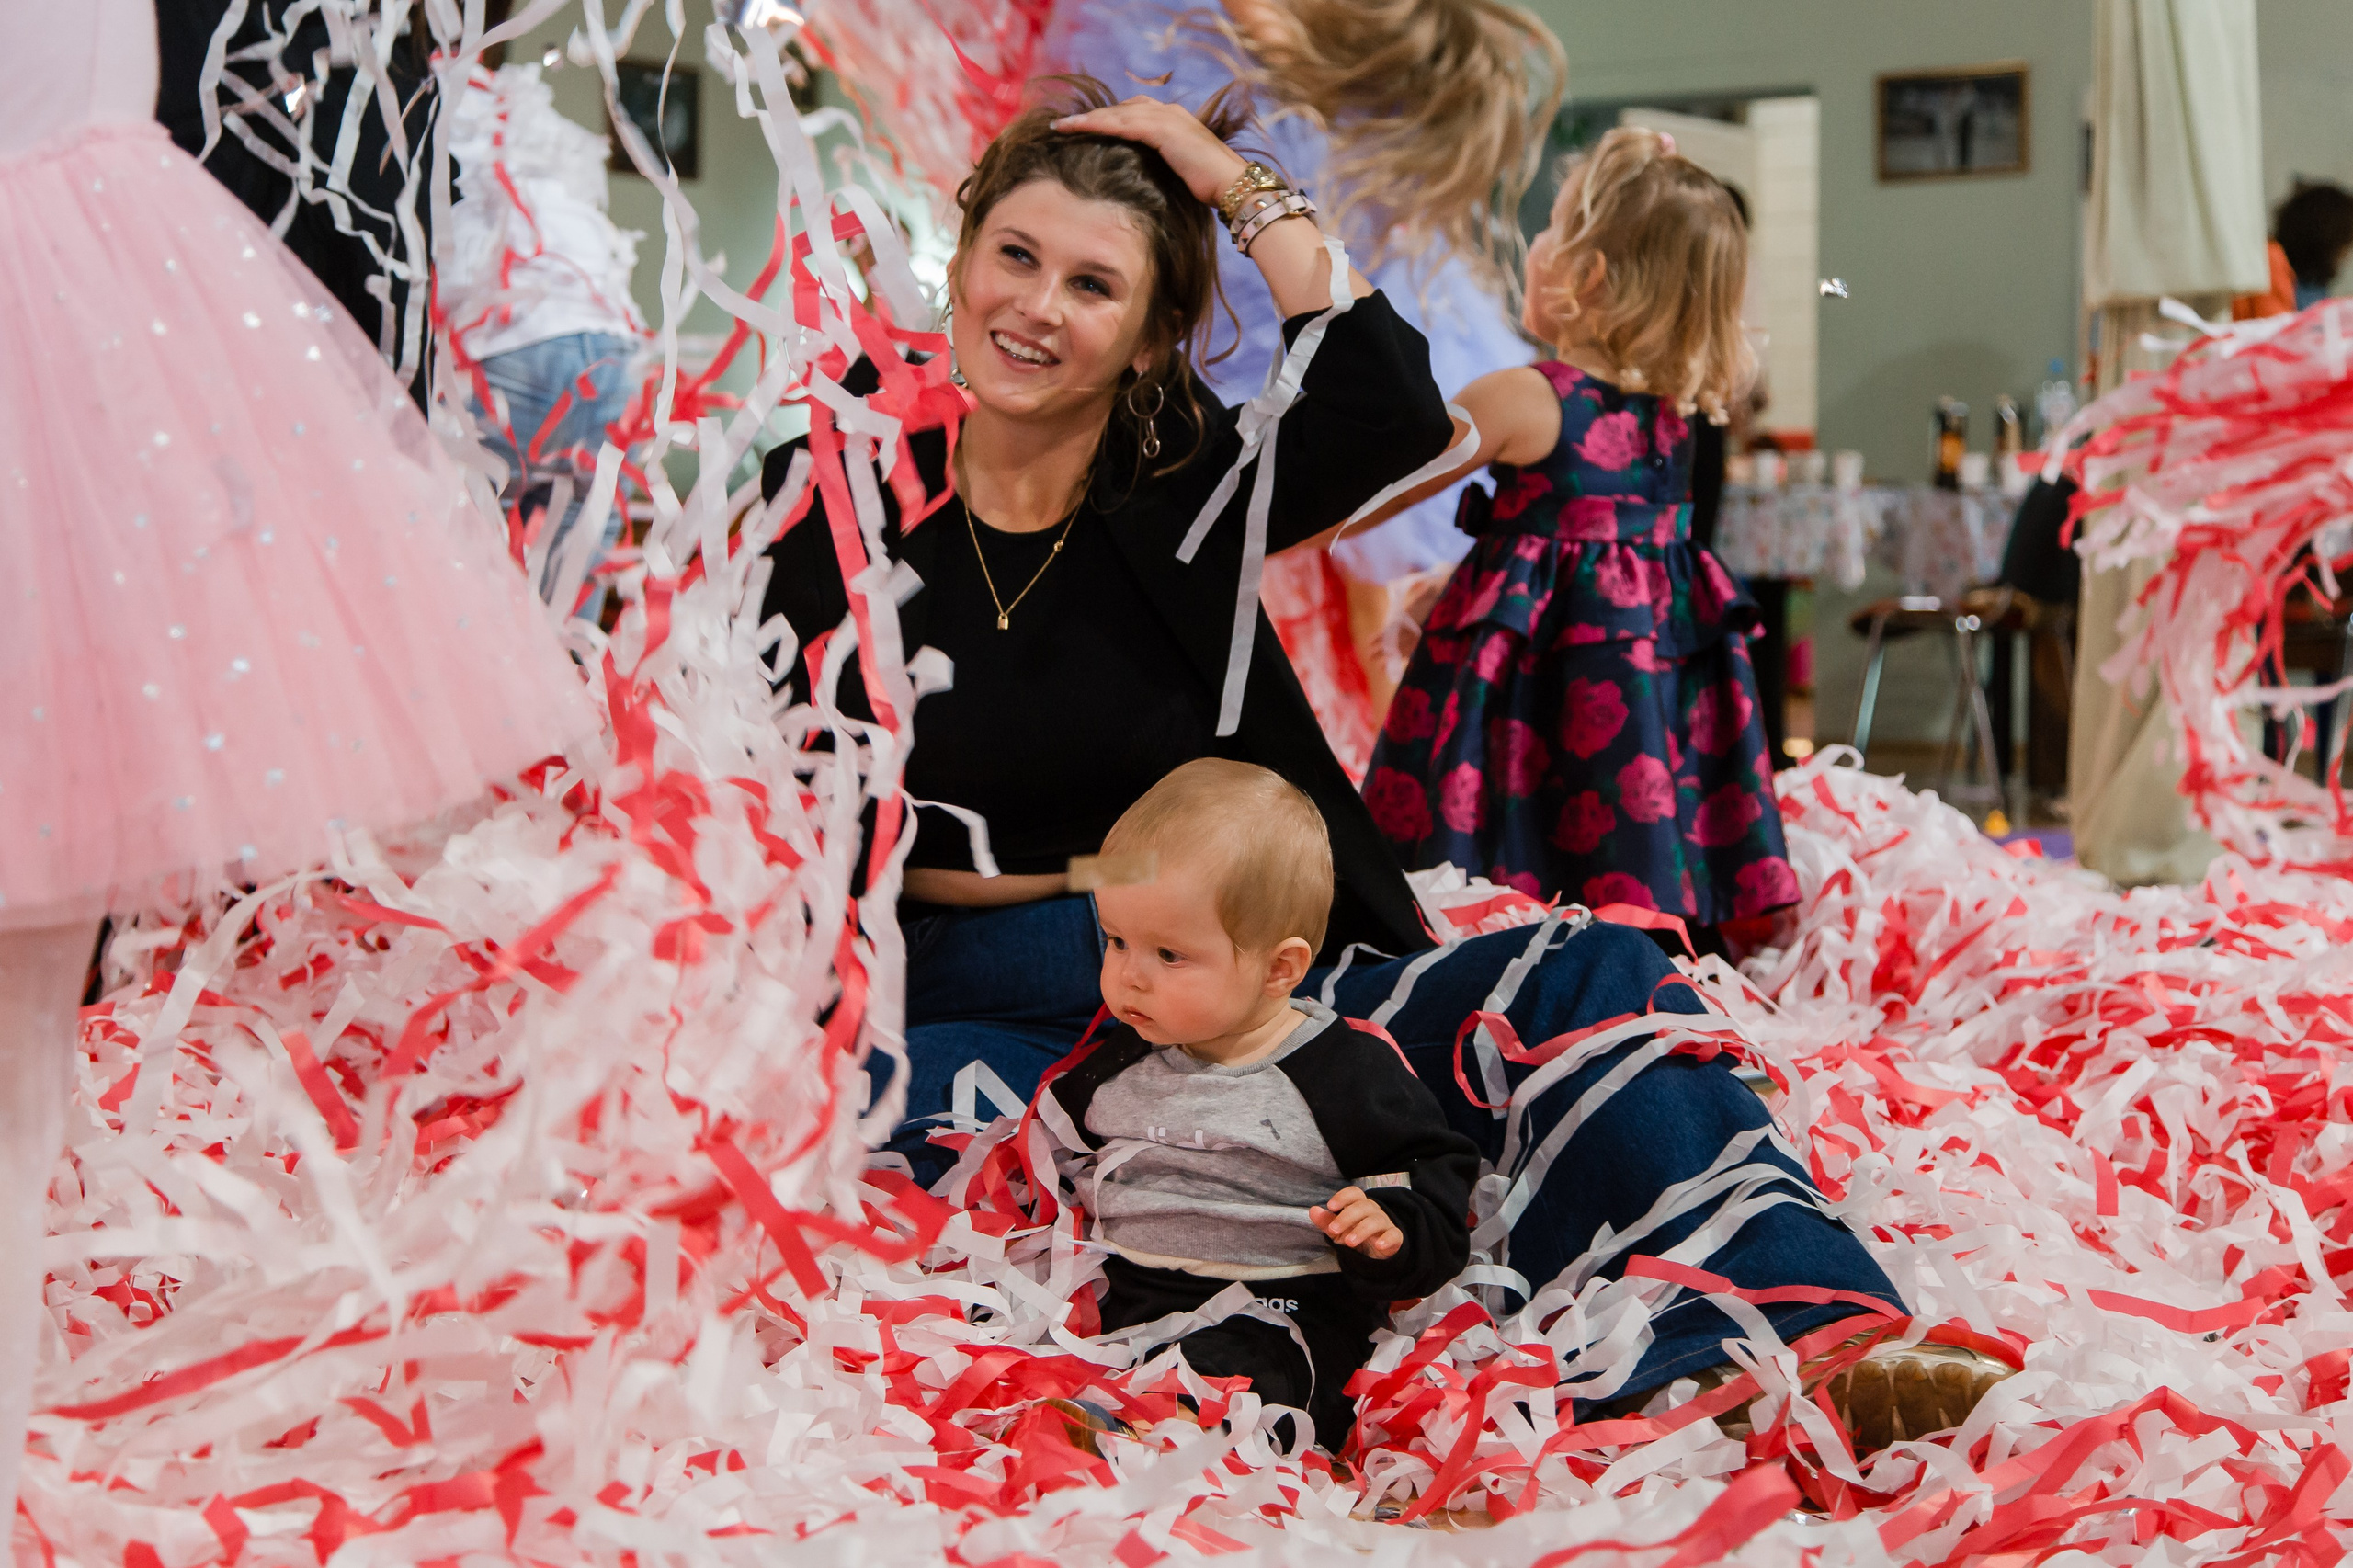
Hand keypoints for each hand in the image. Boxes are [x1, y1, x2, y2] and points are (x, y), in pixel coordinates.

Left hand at [1053, 96, 1249, 208]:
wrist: (1234, 186)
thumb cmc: (1214, 188)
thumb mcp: (1184, 173)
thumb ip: (1166, 167)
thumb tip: (1146, 180)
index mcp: (1176, 121)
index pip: (1135, 113)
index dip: (1110, 118)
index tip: (1086, 127)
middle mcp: (1170, 113)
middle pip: (1122, 108)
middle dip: (1093, 115)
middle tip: (1065, 124)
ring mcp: (1167, 119)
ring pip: (1117, 113)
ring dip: (1088, 118)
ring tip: (1062, 126)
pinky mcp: (1163, 130)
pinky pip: (1122, 123)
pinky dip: (1098, 124)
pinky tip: (1078, 128)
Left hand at [1310, 1186, 1401, 1259]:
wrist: (1375, 1255)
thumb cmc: (1355, 1236)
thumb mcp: (1338, 1231)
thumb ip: (1326, 1221)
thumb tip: (1312, 1210)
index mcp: (1359, 1205)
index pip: (1354, 1193)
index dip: (1343, 1197)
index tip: (1331, 1206)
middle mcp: (1373, 1211)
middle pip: (1363, 1206)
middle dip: (1347, 1217)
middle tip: (1333, 1230)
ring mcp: (1385, 1223)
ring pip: (1376, 1221)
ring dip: (1361, 1230)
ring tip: (1348, 1242)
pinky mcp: (1395, 1237)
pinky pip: (1394, 1235)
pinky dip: (1387, 1239)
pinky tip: (1379, 1245)